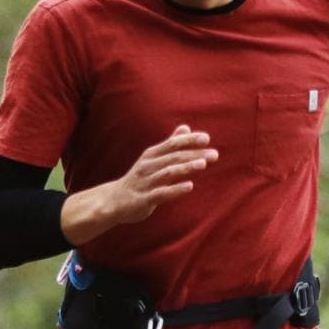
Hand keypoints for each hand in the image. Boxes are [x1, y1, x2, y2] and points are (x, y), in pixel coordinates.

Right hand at [60, 126, 213, 243]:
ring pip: (167, 172)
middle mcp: (147, 166)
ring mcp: (145, 182)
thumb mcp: (153, 159)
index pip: (172, 144)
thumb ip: (170, 144)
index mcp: (151, 155)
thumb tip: (186, 127)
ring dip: (186, 168)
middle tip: (214, 154)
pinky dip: (175, 189)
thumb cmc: (139, 179)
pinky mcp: (143, 199)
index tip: (206, 138)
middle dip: (194, 154)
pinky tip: (189, 186)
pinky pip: (161, 193)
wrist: (114, 200)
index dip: (189, 140)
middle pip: (173, 157)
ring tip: (203, 164)